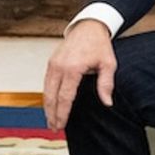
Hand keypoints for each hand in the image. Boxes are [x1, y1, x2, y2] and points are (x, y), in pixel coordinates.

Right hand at [42, 17, 115, 131]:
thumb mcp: (108, 63)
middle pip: (52, 96)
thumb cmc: (99, 44)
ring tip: (50, 120)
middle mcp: (59, 66)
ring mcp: (53, 63)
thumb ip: (106, 84)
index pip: (65, 97)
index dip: (62, 113)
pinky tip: (50, 104)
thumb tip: (107, 102)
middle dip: (52, 114)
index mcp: (73, 68)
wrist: (88, 26)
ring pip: (46, 90)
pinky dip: (47, 95)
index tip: (61, 124)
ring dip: (47, 107)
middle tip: (54, 128)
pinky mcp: (51, 62)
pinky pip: (46, 82)